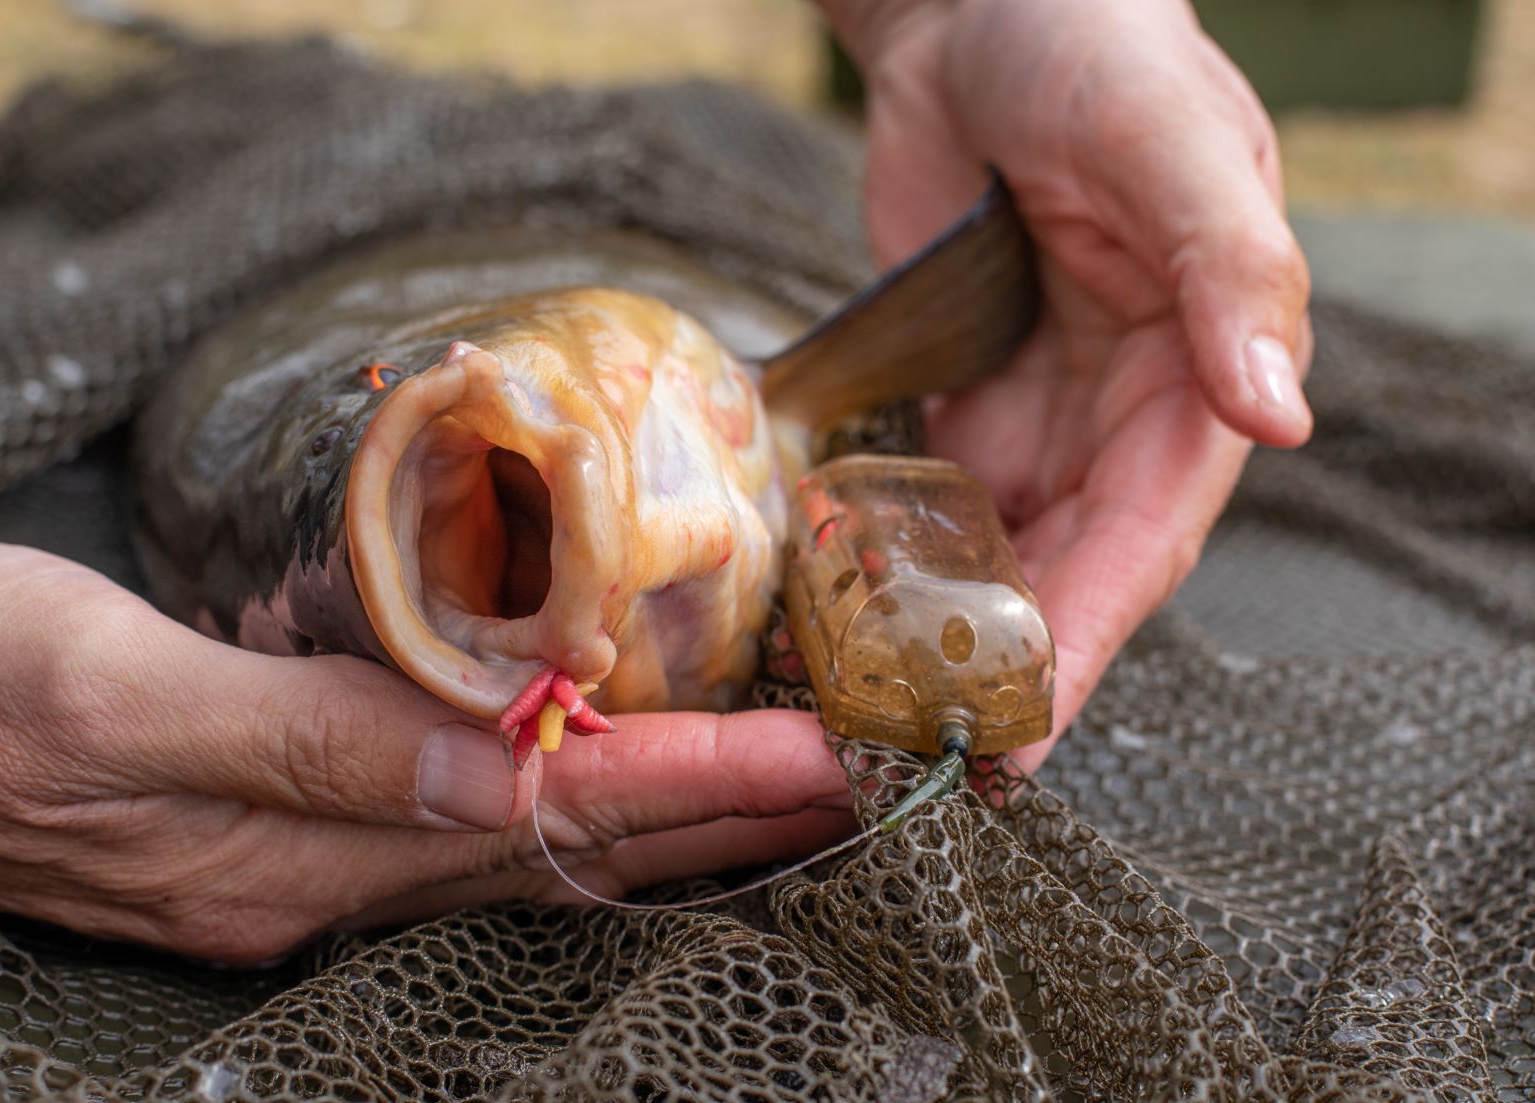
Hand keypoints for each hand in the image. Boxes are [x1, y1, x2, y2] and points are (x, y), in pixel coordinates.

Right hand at [0, 544, 850, 961]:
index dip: (689, 787)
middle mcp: (308, 878)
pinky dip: (540, 806)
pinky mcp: (255, 825)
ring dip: (648, 820)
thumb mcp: (111, 696)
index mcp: (288, 848)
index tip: (817, 759)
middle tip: (849, 778)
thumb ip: (306, 742)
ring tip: (769, 788)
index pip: (543, 825)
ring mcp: (283, 864)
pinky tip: (584, 775)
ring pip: (513, 857)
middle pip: (557, 860)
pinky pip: (438, 833)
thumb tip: (494, 771)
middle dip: (711, 817)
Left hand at [822, 0, 1313, 770]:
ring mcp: (1042, 408)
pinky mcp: (966, 399)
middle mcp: (1126, 407)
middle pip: (1076, 564)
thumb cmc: (1095, 51)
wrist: (976, 14)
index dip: (1097, 629)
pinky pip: (938, 499)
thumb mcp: (1170, 145)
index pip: (1153, 527)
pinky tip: (851, 616)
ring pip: (1007, 549)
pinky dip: (903, 560)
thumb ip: (1228, 271)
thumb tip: (1281, 416)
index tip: (1033, 722)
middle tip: (947, 757)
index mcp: (1202, 367)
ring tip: (887, 713)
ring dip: (958, 631)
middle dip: (1020, 662)